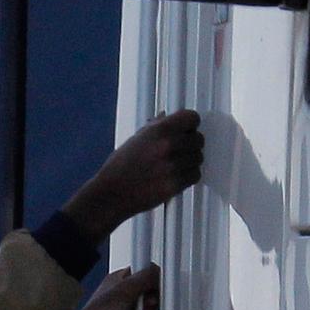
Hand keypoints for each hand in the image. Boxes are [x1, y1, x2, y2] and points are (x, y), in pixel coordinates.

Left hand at [43, 265, 160, 309]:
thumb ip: (143, 277)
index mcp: (119, 280)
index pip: (145, 272)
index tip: (153, 287)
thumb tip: (157, 270)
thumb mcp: (123, 291)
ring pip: (155, 308)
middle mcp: (125, 295)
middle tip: (146, 305)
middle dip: (154, 299)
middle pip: (154, 291)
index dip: (153, 280)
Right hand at [62, 110, 203, 237]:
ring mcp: (173, 165)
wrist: (110, 194)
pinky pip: (195, 175)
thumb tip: (166, 115)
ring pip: (198, 158)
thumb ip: (154, 127)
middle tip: (177, 153)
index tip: (185, 132)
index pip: (192, 118)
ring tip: (173, 167)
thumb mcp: (135, 140)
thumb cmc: (120, 166)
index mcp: (159, 130)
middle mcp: (169, 145)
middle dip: (190, 145)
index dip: (190, 125)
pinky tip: (174, 177)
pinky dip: (188, 177)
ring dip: (189, 162)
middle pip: (198, 139)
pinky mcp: (175, 184)